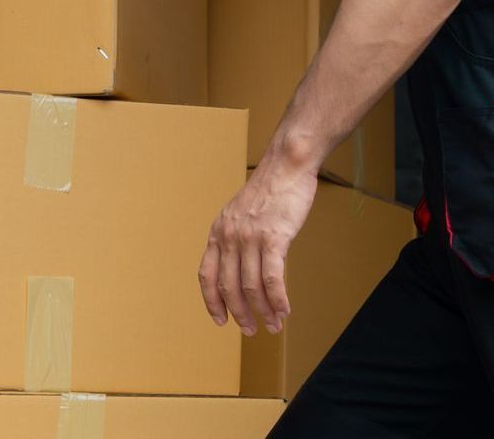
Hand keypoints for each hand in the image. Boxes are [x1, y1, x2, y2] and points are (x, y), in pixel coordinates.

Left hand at [198, 157, 318, 334]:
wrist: (287, 164)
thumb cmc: (270, 188)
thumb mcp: (241, 212)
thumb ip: (237, 237)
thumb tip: (244, 266)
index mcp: (218, 231)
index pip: (206, 275)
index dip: (211, 301)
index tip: (220, 319)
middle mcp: (229, 237)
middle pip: (228, 287)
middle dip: (239, 313)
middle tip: (251, 329)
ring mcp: (250, 238)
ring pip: (251, 287)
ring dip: (262, 311)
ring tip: (272, 325)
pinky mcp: (274, 238)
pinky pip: (273, 279)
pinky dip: (278, 300)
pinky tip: (284, 310)